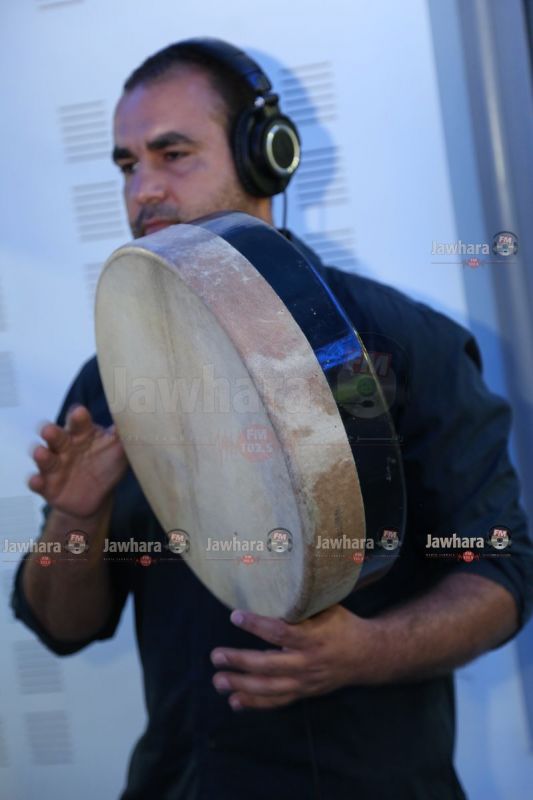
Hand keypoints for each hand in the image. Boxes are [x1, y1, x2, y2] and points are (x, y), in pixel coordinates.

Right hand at [28, 405, 127, 517]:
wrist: (97, 497)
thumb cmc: (108, 465)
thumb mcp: (120, 450)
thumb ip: (127, 434)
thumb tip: (143, 416)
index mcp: (82, 433)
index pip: (78, 420)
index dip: (78, 416)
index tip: (80, 414)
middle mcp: (65, 445)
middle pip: (55, 435)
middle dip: (51, 432)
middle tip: (50, 431)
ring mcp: (54, 465)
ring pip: (43, 456)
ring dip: (41, 454)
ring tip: (41, 453)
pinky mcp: (46, 484)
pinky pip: (37, 481)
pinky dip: (35, 481)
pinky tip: (36, 480)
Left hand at [210, 604, 384, 710]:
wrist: (368, 655)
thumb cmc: (342, 624)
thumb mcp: (327, 608)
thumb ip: (301, 604)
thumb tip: (269, 583)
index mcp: (314, 637)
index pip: (280, 632)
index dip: (256, 625)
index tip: (235, 616)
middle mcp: (308, 662)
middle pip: (269, 665)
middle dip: (239, 661)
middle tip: (216, 655)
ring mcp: (306, 682)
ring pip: (269, 688)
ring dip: (241, 685)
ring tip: (218, 680)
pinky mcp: (304, 693)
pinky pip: (277, 701)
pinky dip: (255, 703)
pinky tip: (234, 701)